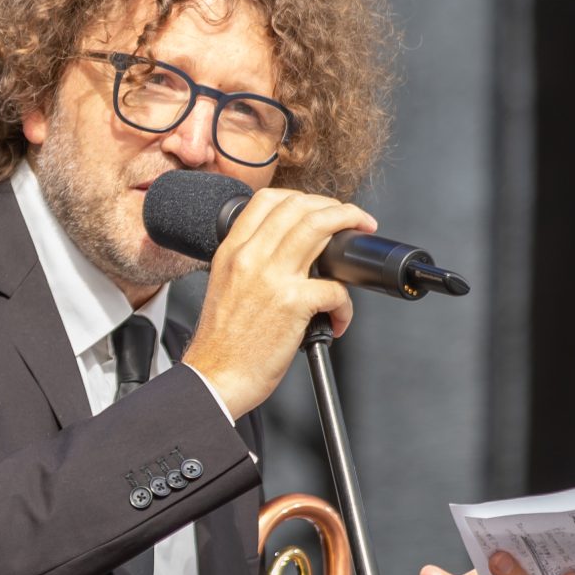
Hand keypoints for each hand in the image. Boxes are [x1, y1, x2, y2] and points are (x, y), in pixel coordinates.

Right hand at [181, 188, 376, 413]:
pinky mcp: (292, 304)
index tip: (320, 208)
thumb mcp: (225, 286)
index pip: (267, 200)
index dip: (302, 197)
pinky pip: (335, 288)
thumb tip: (292, 255)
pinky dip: (346, 305)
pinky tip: (339, 319)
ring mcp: (272, 278)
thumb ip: (251, 264)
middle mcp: (250, 257)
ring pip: (319, 227)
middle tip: (352, 219)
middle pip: (299, 207)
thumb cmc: (222, 342)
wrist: (214, 377)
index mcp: (232, 251)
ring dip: (349, 225)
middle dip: (335, 207)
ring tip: (360, 235)